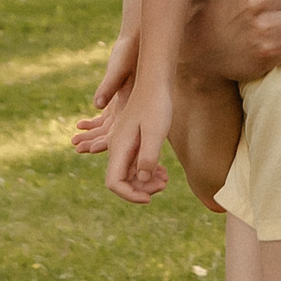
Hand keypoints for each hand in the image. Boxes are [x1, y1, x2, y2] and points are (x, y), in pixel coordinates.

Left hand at [73, 27, 138, 152]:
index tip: (90, 150)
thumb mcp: (118, 69)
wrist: (137, 40)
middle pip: (113, 134)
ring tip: (74, 141)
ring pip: (107, 127)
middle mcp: (131, 110)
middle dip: (94, 142)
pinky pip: (105, 118)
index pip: (121, 132)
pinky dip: (93, 123)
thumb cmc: (129, 52)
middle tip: (76, 148)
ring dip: (91, 135)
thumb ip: (109, 87)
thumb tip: (96, 105)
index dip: (106, 142)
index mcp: (134, 106)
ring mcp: (124, 106)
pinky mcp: (118, 100)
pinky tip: (79, 125)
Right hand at [100, 84, 172, 203]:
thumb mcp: (156, 132)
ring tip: (166, 178)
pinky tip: (162, 170)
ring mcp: (123, 144)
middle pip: (121, 181)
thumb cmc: (157, 104)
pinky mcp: (131, 141)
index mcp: (118, 147)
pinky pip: (134, 163)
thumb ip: (148, 156)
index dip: (129, 195)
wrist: (155, 82)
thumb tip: (142, 179)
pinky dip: (147, 170)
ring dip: (146, 181)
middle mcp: (116, 147)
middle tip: (164, 183)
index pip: (114, 182)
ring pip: (129, 173)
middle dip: (141, 189)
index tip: (149, 198)